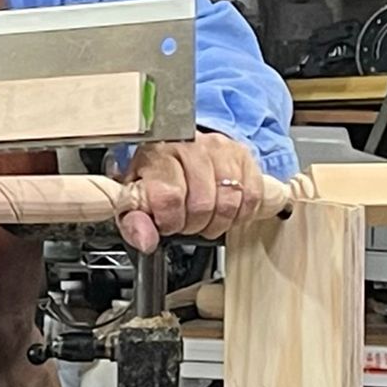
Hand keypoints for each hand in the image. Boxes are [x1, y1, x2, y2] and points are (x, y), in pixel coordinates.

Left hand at [117, 132, 263, 252]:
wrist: (176, 152)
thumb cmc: (156, 178)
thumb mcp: (135, 200)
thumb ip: (135, 222)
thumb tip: (146, 240)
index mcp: (156, 154)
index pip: (169, 196)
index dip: (170, 221)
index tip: (166, 224)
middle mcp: (189, 145)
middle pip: (202, 203)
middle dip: (193, 225)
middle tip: (185, 223)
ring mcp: (219, 147)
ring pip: (229, 202)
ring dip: (217, 222)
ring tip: (203, 219)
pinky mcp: (241, 154)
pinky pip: (250, 196)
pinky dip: (239, 214)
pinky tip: (223, 211)